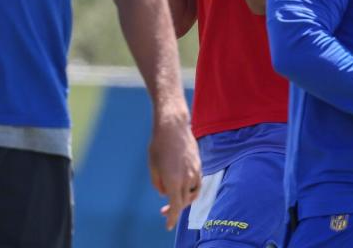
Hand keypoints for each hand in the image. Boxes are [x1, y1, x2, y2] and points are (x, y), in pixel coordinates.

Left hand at [148, 114, 200, 230]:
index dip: (172, 218)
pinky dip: (190, 189)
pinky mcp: (199, 165)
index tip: (168, 226)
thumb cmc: (159, 145)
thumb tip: (165, 193)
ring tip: (174, 198)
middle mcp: (187, 178)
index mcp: (173, 181)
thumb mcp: (153, 166)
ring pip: (193, 193)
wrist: (173, 126)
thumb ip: (159, 183)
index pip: (175, 206)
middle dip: (175, 210)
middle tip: (163, 211)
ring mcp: (195, 171)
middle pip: (184, 202)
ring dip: (184, 199)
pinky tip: (182, 185)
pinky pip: (197, 183)